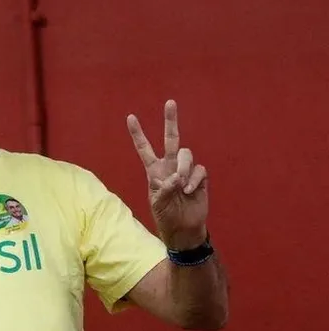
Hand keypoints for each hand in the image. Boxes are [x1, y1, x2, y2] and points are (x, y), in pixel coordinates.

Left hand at [127, 100, 208, 249]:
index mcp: (154, 171)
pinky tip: (189, 191)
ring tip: (180, 185)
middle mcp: (170, 166)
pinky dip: (193, 179)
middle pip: (171, 139)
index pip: (144, 149)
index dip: (138, 134)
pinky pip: (198, 169)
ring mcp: (185, 170)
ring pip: (186, 154)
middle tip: (169, 102)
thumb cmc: (166, 216)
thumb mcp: (158, 203)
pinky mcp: (199, 177)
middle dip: (170, 120)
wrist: (183, 228)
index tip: (130, 117)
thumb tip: (176, 177)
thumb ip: (164, 189)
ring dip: (183, 167)